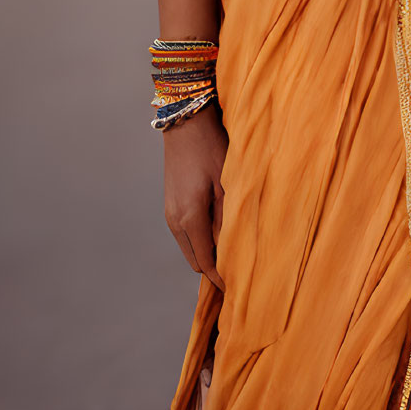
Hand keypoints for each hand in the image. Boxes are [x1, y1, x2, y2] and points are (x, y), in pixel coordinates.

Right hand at [163, 100, 227, 291]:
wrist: (185, 121)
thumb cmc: (211, 147)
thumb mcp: (228, 181)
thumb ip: (229, 218)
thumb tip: (232, 250)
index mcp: (190, 218)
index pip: (206, 263)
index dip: (223, 278)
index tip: (240, 287)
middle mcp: (175, 221)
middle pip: (195, 261)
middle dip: (215, 269)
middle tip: (241, 268)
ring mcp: (169, 213)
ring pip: (189, 249)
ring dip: (207, 253)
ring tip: (233, 247)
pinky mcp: (170, 205)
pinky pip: (185, 235)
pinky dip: (200, 239)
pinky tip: (218, 227)